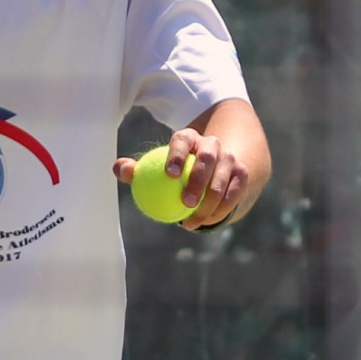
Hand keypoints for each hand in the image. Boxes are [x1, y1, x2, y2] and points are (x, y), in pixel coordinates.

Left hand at [113, 122, 260, 230]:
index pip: (182, 140)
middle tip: (185, 201)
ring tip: (192, 220)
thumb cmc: (175, 172)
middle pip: (207, 157)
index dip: (176, 154)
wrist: (211, 172)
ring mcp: (229, 157)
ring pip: (222, 178)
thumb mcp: (156, 169)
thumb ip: (137, 170)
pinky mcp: (241, 173)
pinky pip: (233, 193)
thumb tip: (119, 168)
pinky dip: (221, 208)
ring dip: (210, 201)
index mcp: (189, 138)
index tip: (168, 175)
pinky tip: (205, 221)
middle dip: (198, 178)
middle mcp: (211, 144)